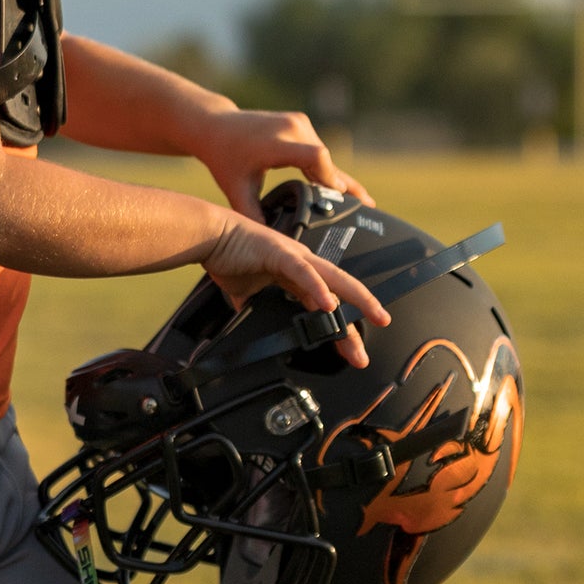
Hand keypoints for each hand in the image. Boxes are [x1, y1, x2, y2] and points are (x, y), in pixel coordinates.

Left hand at [190, 106, 373, 223]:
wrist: (215, 125)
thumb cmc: (224, 159)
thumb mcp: (236, 190)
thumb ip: (254, 215)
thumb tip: (275, 243)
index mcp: (274, 144)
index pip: (315, 157)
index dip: (332, 178)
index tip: (344, 199)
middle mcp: (291, 128)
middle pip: (325, 160)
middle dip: (341, 186)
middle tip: (367, 209)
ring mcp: (297, 122)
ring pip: (324, 156)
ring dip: (333, 178)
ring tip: (360, 202)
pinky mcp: (300, 122)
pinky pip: (318, 149)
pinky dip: (326, 168)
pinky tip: (343, 187)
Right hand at [202, 212, 390, 367]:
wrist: (209, 236)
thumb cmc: (226, 257)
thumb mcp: (245, 292)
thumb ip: (255, 307)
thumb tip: (252, 326)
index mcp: (296, 272)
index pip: (327, 301)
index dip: (341, 323)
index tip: (352, 347)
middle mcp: (302, 263)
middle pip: (340, 290)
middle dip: (362, 314)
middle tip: (374, 340)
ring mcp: (294, 256)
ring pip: (334, 278)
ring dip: (357, 299)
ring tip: (374, 316)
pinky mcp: (280, 253)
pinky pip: (303, 273)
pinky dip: (318, 289)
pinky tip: (329, 306)